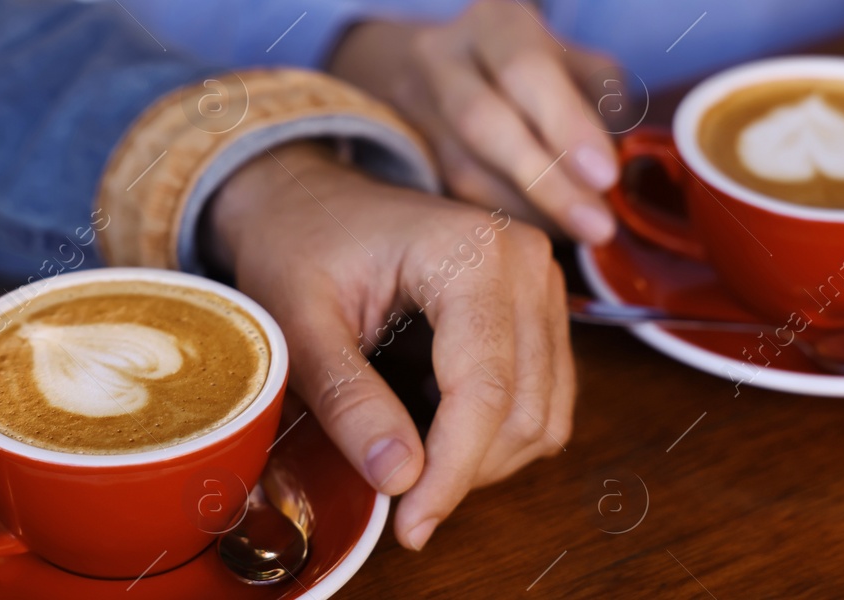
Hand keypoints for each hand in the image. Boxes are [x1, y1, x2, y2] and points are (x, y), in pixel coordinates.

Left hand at [207, 143, 574, 548]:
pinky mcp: (541, 311)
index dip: (452, 471)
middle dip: (465, 471)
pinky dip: (498, 437)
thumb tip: (399, 478)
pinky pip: (545, 400)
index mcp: (471, 251)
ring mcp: (542, 284)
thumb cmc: (299, 246)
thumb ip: (348, 398)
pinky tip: (438, 432)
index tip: (412, 527)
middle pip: (524, 408)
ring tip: (413, 461)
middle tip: (401, 504)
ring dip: (485, 460)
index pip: (484, 388)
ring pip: (544, 414)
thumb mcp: (299, 322)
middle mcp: (526, 261)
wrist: (309, 201)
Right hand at [329, 0, 621, 243]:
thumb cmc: (524, 68)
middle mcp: (442, 59)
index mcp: (493, 24)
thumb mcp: (571, 60)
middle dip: (545, 180)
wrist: (431, 68)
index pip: (524, 70)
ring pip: (464, 171)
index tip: (605, 175)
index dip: (565, 124)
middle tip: (597, 225)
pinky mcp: (408, 158)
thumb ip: (600, 96)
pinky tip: (542, 235)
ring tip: (579, 235)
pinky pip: (453, 199)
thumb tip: (618, 154)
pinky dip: (502, 222)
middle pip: (481, 121)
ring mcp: (415, 110)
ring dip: (528, 211)